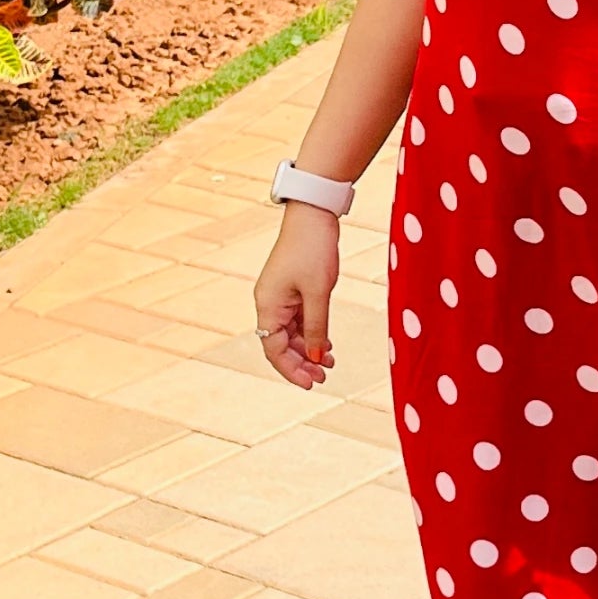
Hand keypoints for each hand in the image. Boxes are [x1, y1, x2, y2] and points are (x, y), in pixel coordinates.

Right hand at [253, 204, 340, 387]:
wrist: (314, 214)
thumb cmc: (313, 249)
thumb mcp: (319, 293)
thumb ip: (316, 328)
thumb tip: (313, 358)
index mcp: (268, 305)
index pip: (273, 349)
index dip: (291, 369)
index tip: (311, 383)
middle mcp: (270, 303)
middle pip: (280, 344)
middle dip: (301, 362)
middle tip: (323, 377)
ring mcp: (281, 296)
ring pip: (291, 333)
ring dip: (308, 349)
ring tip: (329, 364)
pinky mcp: (293, 289)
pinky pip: (299, 320)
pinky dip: (312, 333)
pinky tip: (326, 345)